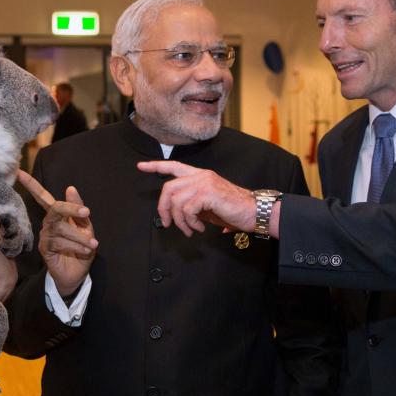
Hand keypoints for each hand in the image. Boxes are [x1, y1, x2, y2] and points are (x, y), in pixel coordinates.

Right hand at [17, 169, 96, 297]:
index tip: (18, 171)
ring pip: (60, 228)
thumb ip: (78, 208)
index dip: (31, 184)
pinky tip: (85, 250)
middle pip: (55, 209)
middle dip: (71, 208)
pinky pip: (58, 243)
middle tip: (86, 212)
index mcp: (57, 215)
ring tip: (92, 244)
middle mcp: (48, 223)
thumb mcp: (85, 226)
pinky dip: (75, 245)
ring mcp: (45, 235)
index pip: (42, 196)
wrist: (79, 272)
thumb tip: (70, 188)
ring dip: (79, 236)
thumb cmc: (82, 247)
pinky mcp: (45, 249)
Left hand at [136, 160, 256, 236]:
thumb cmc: (233, 210)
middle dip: (163, 209)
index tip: (141, 166)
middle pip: (168, 188)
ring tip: (190, 229)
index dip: (156, 166)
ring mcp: (204, 183)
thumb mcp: (207, 205)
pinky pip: (187, 210)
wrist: (253, 212)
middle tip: (168, 224)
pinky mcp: (208, 193)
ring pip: (176, 201)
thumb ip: (191, 204)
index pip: (174, 166)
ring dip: (180, 221)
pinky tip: (199, 227)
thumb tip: (176, 215)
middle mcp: (201, 176)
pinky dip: (190, 223)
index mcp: (200, 176)